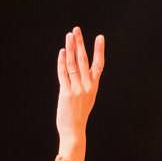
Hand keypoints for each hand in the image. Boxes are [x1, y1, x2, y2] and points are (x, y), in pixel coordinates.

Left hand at [55, 27, 105, 151]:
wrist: (73, 131)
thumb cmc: (78, 114)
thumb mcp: (85, 97)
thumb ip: (83, 83)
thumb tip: (76, 67)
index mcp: (93, 86)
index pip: (99, 65)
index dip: (99, 50)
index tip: (100, 37)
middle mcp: (87, 86)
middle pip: (84, 60)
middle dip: (80, 43)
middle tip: (76, 29)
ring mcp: (77, 89)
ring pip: (73, 64)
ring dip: (70, 49)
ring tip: (68, 36)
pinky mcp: (66, 93)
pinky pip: (64, 74)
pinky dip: (62, 62)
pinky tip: (61, 52)